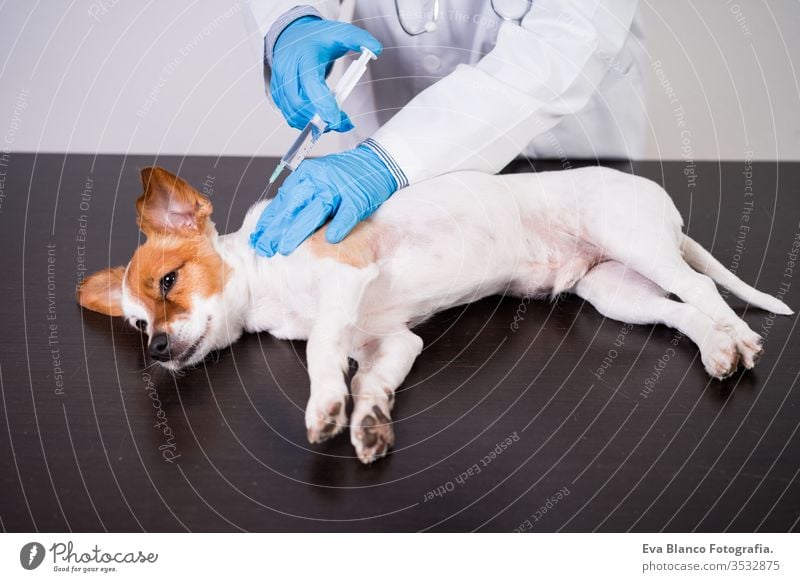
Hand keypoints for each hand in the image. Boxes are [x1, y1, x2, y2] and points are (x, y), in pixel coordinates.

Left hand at [250, 145, 396, 256]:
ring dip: (299, 230)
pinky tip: (331, 240)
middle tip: (264, 248)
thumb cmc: (344, 177)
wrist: (376, 163)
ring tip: (285, 248)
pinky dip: (340, 226)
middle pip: (294, 206)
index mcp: (306, 175)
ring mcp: (339, 189)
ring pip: (315, 211)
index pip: (283, 200)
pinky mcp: (358, 198)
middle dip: (277, 229)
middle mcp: (319, 180)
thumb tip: (276, 223)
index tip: (256, 238)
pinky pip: (348, 214)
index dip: (269, 220)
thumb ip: (300, 198)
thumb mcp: (317, 181)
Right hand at [270, 16, 381, 131]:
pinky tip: (319, 117)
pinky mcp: (277, 92)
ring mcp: (279, 82)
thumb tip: (377, 50)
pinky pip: (289, 114)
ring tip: (332, 120)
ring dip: (313, 123)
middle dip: (320, 118)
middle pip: (299, 103)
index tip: (337, 119)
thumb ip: (360, 39)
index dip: (323, 104)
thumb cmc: (317, 37)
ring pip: (292, 113)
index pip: (311, 84)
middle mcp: (287, 68)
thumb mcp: (341, 32)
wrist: (294, 35)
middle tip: (340, 122)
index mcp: (303, 54)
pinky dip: (304, 121)